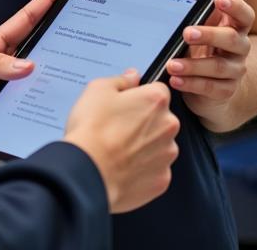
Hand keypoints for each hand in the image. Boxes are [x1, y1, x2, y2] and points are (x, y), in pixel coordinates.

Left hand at [0, 0, 67, 142]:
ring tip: (77, 82)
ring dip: (51, 86)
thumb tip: (28, 67)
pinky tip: (48, 119)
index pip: (26, 21)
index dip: (45, 2)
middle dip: (62, 45)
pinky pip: (20, 116)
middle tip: (88, 39)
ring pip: (34, 88)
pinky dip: (33, 117)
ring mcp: (1, 92)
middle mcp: (2, 68)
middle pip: (39, 55)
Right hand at [64, 73, 179, 212]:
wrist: (88, 172)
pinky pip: (155, 169)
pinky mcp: (161, 180)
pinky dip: (142, 168)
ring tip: (118, 149)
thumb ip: (121, 80)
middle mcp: (168, 126)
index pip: (158, 90)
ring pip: (159, 145)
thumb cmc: (92, 129)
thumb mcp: (98, 89)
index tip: (126, 103)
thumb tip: (132, 77)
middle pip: (161, 118)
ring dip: (144, 145)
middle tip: (118, 127)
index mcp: (155, 100)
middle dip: (144, 121)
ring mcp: (166, 155)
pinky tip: (122, 166)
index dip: (140, 96)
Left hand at [166, 0, 254, 124]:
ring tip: (173, 64)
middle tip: (187, 32)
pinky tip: (176, 80)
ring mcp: (234, 71)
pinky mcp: (224, 91)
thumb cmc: (217, 33)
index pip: (243, 13)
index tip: (220, 0)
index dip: (234, 6)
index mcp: (236, 23)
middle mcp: (239, 47)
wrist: (224, 79)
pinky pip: (211, 89)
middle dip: (210, 35)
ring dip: (194, 65)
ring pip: (219, 69)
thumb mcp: (218, 5)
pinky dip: (193, 85)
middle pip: (232, 41)